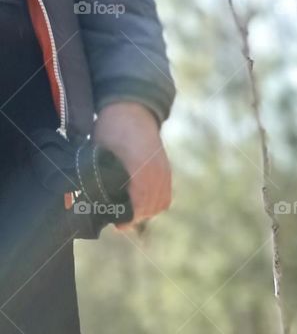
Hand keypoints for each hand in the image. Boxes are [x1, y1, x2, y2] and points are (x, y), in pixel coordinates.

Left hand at [92, 101, 171, 227]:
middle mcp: (156, 174)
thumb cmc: (112, 129)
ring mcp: (164, 172)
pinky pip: (166, 195)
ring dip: (147, 212)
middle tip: (121, 223)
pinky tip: (145, 205)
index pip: (138, 205)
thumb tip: (94, 199)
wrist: (132, 108)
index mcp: (140, 171)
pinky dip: (157, 203)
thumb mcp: (102, 152)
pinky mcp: (166, 170)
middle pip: (150, 207)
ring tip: (133, 215)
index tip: (118, 225)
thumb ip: (103, 176)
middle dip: (136, 218)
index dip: (129, 218)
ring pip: (160, 203)